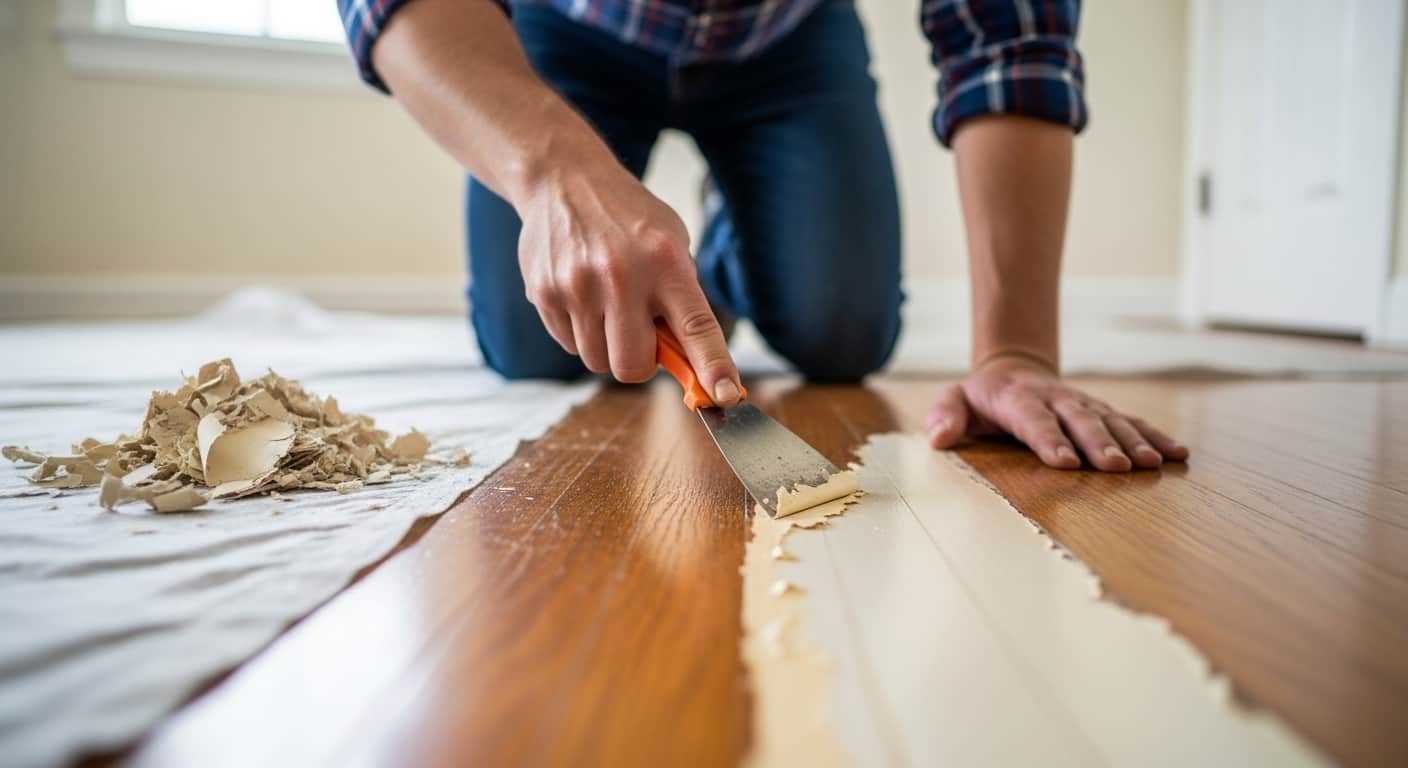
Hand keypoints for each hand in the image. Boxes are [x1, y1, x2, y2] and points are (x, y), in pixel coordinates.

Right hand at [516, 162, 741, 404]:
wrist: (564, 180)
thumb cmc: (628, 219)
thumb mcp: (672, 243)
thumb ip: (682, 299)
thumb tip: (694, 364)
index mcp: (665, 262)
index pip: (696, 327)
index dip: (713, 366)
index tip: (725, 395)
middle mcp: (622, 276)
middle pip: (632, 366)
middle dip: (639, 362)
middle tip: (639, 334)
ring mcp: (578, 286)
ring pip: (597, 361)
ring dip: (607, 347)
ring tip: (607, 306)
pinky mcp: (545, 293)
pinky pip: (569, 345)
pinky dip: (580, 332)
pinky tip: (582, 296)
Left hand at [926, 355, 1188, 470]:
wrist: (1013, 370)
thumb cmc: (981, 398)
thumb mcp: (954, 400)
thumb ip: (945, 415)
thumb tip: (938, 437)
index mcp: (1018, 400)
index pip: (1034, 421)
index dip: (1049, 441)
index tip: (1064, 463)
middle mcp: (1056, 400)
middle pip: (1080, 421)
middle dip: (1100, 444)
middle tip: (1117, 468)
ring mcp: (1083, 404)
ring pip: (1112, 421)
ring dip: (1134, 442)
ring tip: (1154, 464)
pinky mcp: (1102, 411)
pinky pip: (1132, 422)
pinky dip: (1155, 436)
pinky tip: (1178, 454)